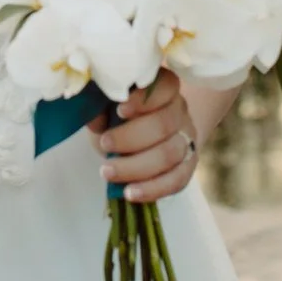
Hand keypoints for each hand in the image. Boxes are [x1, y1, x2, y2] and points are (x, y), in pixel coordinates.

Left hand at [95, 68, 200, 202]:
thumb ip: (100, 109)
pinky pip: (177, 180)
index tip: (119, 110)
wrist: (142, 137)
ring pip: (170, 154)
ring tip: (108, 172)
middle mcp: (180, 111)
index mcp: (164, 88)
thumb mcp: (107, 107)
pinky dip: (152, 189)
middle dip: (130, 138)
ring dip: (136, 167)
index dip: (144, 100)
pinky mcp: (188, 166)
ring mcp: (187, 139)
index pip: (165, 87)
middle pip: (164, 125)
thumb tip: (93, 118)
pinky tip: (130, 193)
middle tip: (104, 145)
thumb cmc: (120, 116)